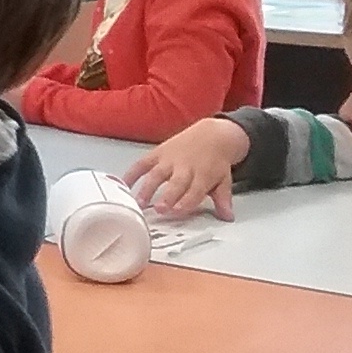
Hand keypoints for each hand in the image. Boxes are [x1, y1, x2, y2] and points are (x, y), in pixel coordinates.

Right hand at [125, 116, 247, 219]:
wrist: (212, 135)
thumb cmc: (216, 162)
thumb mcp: (224, 180)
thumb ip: (223, 199)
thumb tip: (227, 217)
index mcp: (203, 176)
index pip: (194, 191)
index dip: (186, 202)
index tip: (177, 211)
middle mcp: (185, 167)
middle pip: (175, 184)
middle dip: (167, 196)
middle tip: (159, 209)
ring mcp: (169, 159)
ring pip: (157, 174)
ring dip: (147, 188)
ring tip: (139, 202)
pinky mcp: (158, 153)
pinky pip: (142, 163)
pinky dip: (132, 173)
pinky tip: (124, 184)